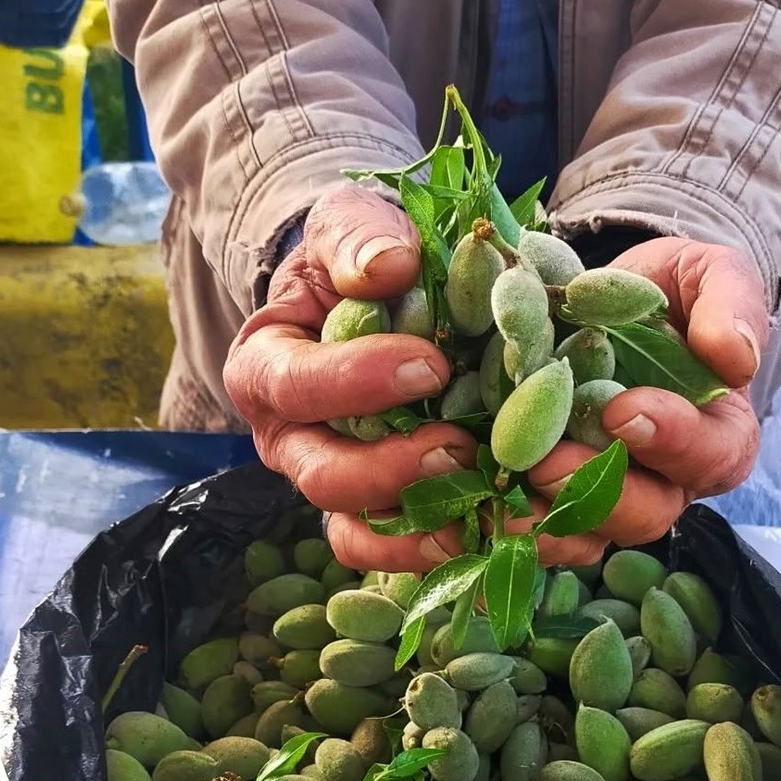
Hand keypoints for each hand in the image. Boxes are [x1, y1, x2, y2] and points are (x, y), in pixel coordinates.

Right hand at [226, 182, 617, 571]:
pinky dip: (457, 550)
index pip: (295, 386)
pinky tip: (512, 532)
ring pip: (363, 533)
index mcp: (268, 369)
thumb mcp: (351, 228)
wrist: (376, 302)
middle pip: (324, 479)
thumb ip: (360, 238)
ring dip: (427, 529)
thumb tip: (389, 265)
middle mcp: (292, 442)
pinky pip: (405, 552)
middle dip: (392, 471)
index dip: (357, 383)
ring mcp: (338, 486)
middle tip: (460, 448)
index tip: (430, 363)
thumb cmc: (357, 263)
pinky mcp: (384, 513)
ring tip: (493, 508)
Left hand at [526, 237, 769, 559]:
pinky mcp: (556, 498)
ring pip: (587, 534)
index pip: (710, 454)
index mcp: (717, 435)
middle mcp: (667, 481)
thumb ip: (731, 302)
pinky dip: (507, 520)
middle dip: (596, 492)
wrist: (603, 299)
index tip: (623, 412)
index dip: (671, 440)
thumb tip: (736, 357)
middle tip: (548, 465)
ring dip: (544, 521)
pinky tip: (473, 503)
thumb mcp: (708, 276)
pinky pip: (538, 530)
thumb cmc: (669, 293)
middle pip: (646, 512)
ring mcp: (609, 498)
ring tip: (501, 497)